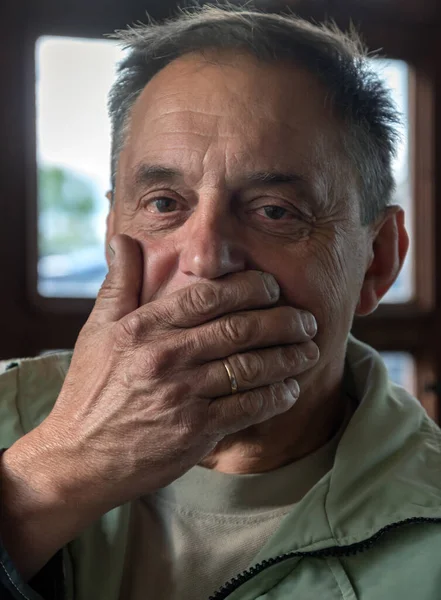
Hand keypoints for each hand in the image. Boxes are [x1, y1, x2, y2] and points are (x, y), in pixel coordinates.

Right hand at [37, 234, 318, 510]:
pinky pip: (247, 408)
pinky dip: (275, 397)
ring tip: (310, 350)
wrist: (79, 457)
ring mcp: (182, 396)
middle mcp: (165, 358)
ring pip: (250, 368)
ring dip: (288, 357)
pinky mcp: (194, 432)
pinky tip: (290, 389)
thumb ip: (119, 283)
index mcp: (142, 328)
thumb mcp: (96, 331)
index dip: (249, 287)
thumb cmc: (90, 390)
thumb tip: (124, 238)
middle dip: (282, 321)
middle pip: (239, 329)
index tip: (272, 287)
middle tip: (306, 319)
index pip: (207, 296)